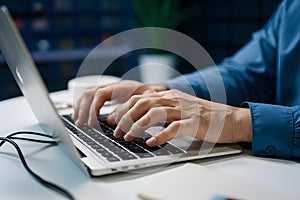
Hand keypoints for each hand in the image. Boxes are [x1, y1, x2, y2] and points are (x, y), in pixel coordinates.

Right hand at [72, 80, 167, 125]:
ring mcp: (109, 89)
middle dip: (83, 109)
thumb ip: (131, 110)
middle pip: (90, 93)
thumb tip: (112, 121)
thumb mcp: (146, 103)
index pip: (100, 94)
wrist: (155, 91)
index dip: (93, 108)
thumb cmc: (152, 98)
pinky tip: (79, 115)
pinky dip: (82, 106)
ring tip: (77, 121)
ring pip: (88, 94)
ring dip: (80, 107)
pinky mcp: (107, 94)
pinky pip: (90, 97)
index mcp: (121, 87)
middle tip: (81, 124)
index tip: (91, 123)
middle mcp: (112, 86)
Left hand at [109, 89, 251, 146]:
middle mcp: (173, 99)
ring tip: (129, 138)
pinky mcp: (194, 122)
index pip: (139, 98)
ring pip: (154, 114)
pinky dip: (161, 136)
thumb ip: (161, 110)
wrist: (228, 118)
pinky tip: (152, 143)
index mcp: (168, 95)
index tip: (112, 119)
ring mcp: (184, 110)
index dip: (123, 109)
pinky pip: (173, 128)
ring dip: (137, 126)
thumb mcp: (178, 108)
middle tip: (116, 131)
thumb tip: (140, 118)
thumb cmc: (202, 116)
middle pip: (142, 104)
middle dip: (125, 118)